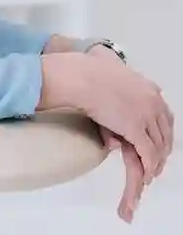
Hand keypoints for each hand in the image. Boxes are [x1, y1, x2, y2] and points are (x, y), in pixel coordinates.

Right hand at [88, 46, 171, 222]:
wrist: (81, 76)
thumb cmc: (89, 70)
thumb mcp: (113, 71)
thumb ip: (120, 86)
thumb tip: (116, 100)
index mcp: (149, 88)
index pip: (165, 116)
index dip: (162, 133)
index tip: (158, 142)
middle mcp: (153, 102)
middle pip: (165, 133)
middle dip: (162, 151)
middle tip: (156, 162)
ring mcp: (146, 115)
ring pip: (159, 146)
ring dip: (156, 163)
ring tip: (150, 173)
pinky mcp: (135, 129)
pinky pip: (148, 154)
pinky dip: (148, 168)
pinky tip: (146, 176)